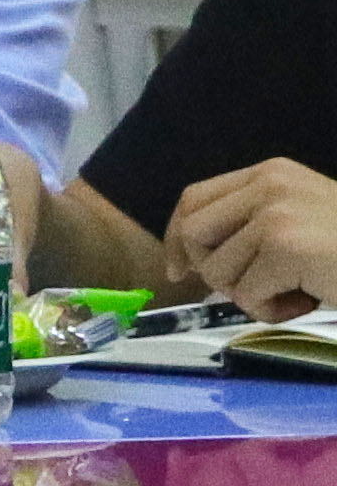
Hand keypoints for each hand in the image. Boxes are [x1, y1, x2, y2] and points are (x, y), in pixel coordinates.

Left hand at [173, 157, 336, 319]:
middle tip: (256, 286)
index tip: (179, 269)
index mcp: (270, 174)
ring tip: (295, 290)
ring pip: (217, 270)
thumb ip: (250, 225)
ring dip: (251, 295)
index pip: (194, 198)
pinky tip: (307, 300)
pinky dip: (272, 310)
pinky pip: (247, 294)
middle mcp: (270, 185)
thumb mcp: (299, 220)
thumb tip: (187, 259)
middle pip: (194, 233)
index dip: (178, 238)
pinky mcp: (285, 246)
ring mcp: (276, 213)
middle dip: (213, 270)